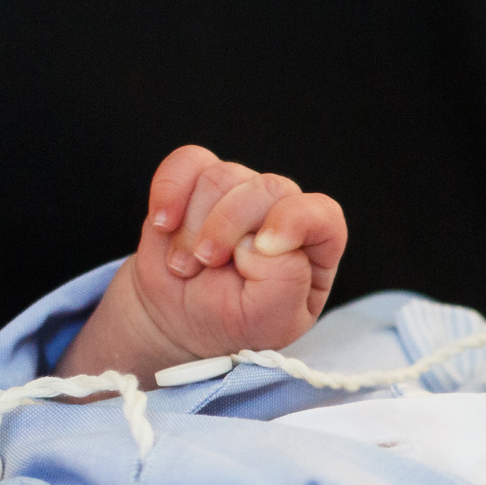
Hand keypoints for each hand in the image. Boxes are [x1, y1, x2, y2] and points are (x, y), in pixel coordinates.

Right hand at [58, 145, 346, 380]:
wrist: (178, 319)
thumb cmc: (233, 323)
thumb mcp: (270, 323)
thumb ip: (285, 283)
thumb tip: (259, 243)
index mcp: (314, 249)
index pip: (322, 215)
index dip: (293, 222)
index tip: (260, 249)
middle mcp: (282, 213)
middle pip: (268, 188)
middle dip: (228, 226)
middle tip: (207, 263)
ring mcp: (240, 194)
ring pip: (222, 177)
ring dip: (193, 225)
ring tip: (185, 265)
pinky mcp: (198, 183)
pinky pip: (187, 161)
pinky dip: (169, 191)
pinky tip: (163, 225)